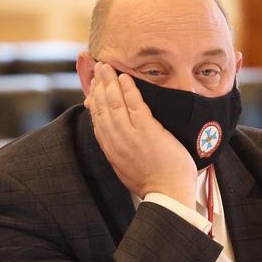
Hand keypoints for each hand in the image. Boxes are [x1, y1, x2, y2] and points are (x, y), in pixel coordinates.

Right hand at [84, 62, 196, 208]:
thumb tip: (115, 139)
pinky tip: (125, 77)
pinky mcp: (147, 131)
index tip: (93, 87)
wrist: (168, 195)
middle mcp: (115, 141)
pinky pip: (135, 104)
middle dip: (99, 85)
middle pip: (101, 107)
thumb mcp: (127, 167)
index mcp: (110, 150)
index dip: (93, 99)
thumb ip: (119, 151)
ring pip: (114, 102)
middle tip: (99, 68)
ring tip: (107, 67)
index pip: (97, 119)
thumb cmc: (154, 183)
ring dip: (110, 82)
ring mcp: (130, 135)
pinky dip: (128, 89)